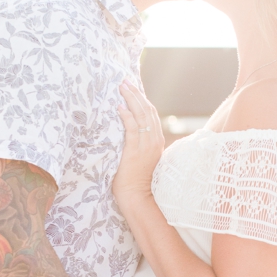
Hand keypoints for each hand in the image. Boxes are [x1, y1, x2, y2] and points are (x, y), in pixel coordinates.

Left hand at [114, 80, 165, 214]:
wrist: (136, 195)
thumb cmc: (133, 178)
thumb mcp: (140, 156)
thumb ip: (138, 143)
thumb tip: (126, 130)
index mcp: (156, 140)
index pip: (151, 114)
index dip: (142, 99)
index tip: (133, 87)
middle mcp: (154, 140)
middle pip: (148, 110)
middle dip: (136, 94)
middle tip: (125, 82)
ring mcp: (146, 145)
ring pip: (141, 116)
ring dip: (131, 100)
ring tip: (122, 88)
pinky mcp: (136, 151)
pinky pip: (132, 129)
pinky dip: (127, 116)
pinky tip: (120, 108)